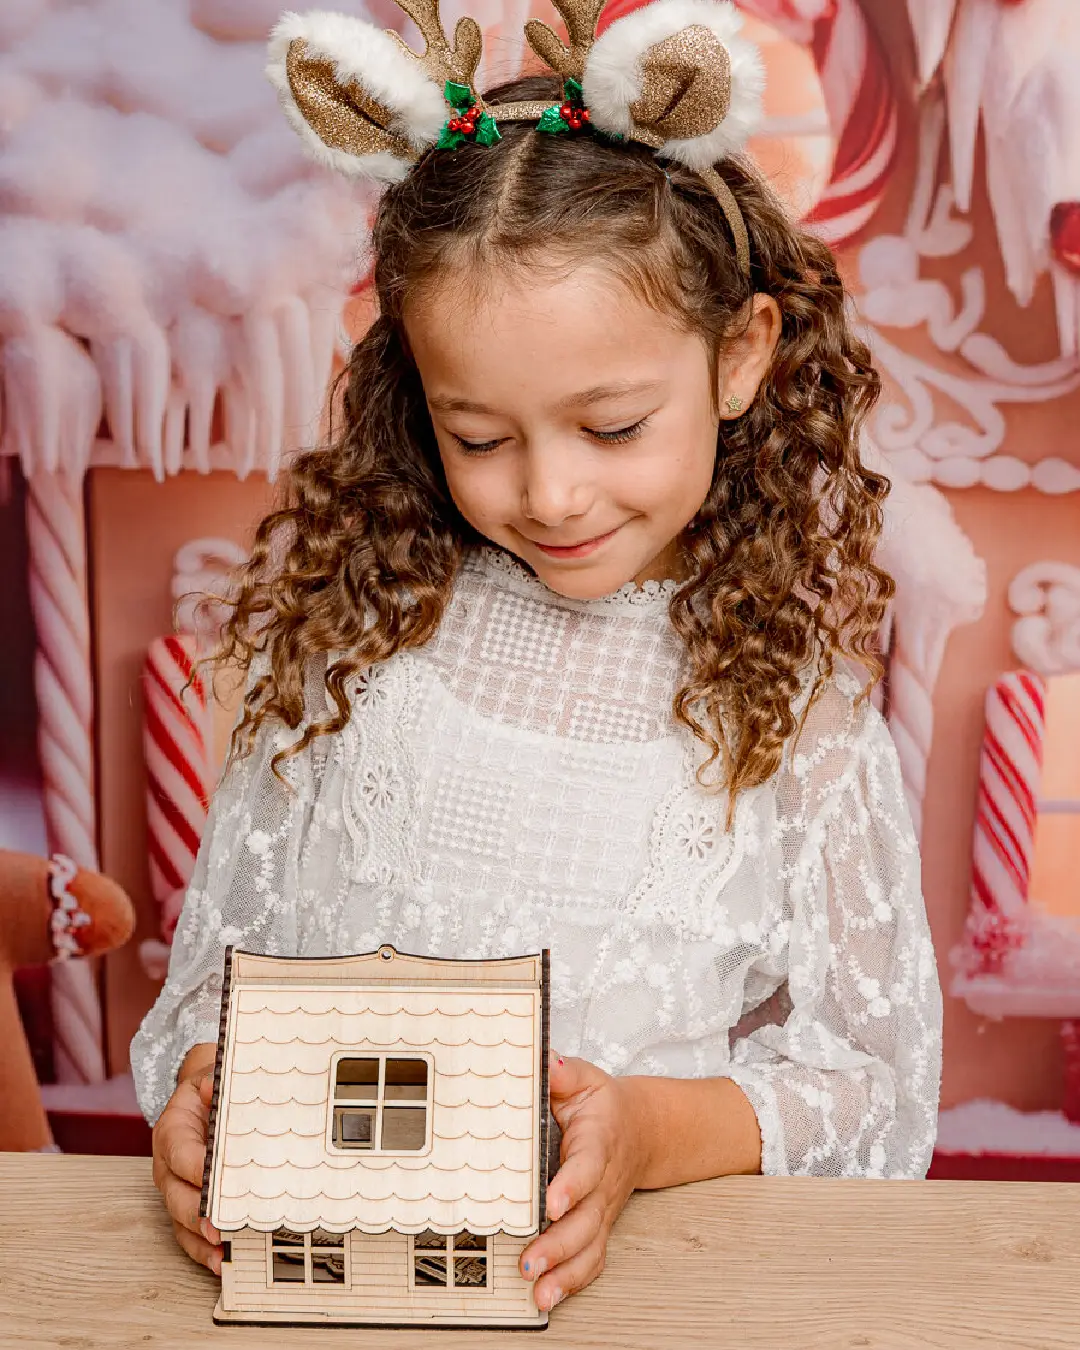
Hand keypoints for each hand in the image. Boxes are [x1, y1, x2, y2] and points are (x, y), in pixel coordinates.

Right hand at [151, 1053, 222, 1273]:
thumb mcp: (208, 1078)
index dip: (196, 1169)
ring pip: (181, 1222)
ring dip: (201, 1240)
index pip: (180, 1154)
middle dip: (198, 1214)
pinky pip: (189, 1235)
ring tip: (224, 1253)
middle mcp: (168, 1168)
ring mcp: (176, 1191)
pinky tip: (221, 1262)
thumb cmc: (207, 1093)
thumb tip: (214, 1087)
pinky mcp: (186, 1208)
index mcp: (171, 1133)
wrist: (201, 1100)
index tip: (213, 1179)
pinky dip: (203, 1251)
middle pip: (177, 1196)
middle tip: (219, 1226)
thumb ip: (211, 1083)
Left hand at [520, 1052, 645, 1312]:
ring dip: (565, 1272)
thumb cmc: (605, 1106)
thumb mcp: (585, 1079)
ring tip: (539, 1292)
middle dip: (559, 1245)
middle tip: (531, 1263)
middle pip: (586, 1220)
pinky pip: (591, 1260)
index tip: (551, 1203)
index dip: (571, 1186)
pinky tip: (550, 1299)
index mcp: (599, 1142)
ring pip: (590, 1247)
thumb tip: (544, 1059)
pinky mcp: (599, 1226)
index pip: (587, 1166)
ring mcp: (603, 1209)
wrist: (644, 1130)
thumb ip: (563, 1071)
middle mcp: (603, 1182)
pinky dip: (573, 1282)